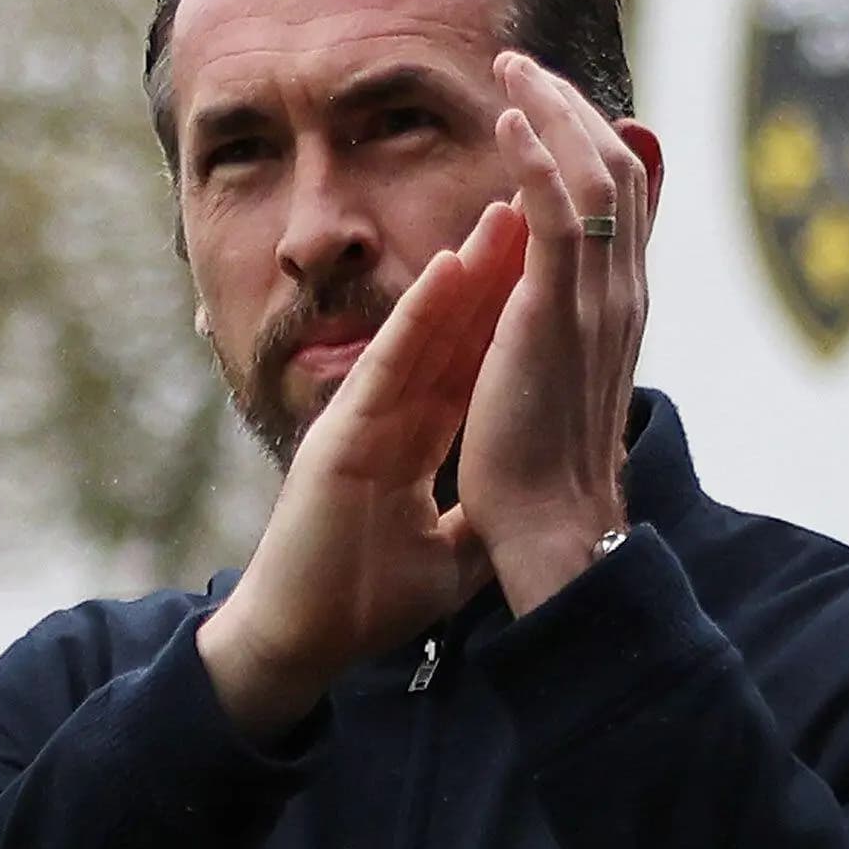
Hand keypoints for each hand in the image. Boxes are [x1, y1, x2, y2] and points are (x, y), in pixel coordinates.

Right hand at [198, 204, 523, 738]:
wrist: (303, 640)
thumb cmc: (362, 603)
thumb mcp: (447, 557)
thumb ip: (477, 519)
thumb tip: (524, 510)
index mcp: (412, 443)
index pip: (468, 368)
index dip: (505, 319)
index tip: (546, 269)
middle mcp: (388, 418)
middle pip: (451, 335)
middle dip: (493, 275)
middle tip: (532, 209)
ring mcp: (363, 419)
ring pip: (422, 332)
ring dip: (464, 273)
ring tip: (503, 214)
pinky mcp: (342, 434)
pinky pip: (389, 362)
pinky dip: (420, 315)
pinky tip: (451, 268)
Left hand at [450, 53, 653, 613]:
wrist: (551, 528)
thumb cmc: (542, 465)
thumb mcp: (560, 377)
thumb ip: (562, 324)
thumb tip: (550, 290)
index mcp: (620, 306)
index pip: (623, 198)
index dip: (592, 139)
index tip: (552, 101)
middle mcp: (621, 293)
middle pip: (616, 169)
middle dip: (571, 107)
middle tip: (525, 65)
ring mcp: (595, 300)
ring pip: (592, 175)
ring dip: (551, 112)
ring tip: (511, 70)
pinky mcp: (554, 311)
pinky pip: (554, 212)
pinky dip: (535, 158)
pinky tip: (506, 122)